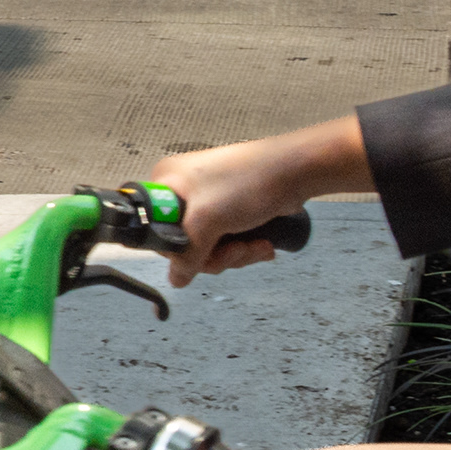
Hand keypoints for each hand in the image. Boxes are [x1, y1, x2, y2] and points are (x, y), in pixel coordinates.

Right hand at [146, 117, 368, 286]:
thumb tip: (176, 279)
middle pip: (183, 244)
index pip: (154, 230)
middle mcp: (183, 192)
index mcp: (167, 182)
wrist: (296, 171)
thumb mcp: (208, 219)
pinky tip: (261, 243)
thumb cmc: (250, 182)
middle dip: (213, 255)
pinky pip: (225, 243)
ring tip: (255, 245)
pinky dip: (243, 249)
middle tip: (234, 249)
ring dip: (234, 255)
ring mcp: (208, 203)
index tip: (197, 252)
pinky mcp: (229, 213)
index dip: (175, 248)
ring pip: (207, 249)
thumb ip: (187, 252)